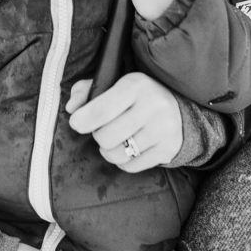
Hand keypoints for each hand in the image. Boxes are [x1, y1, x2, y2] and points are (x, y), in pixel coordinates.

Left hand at [66, 73, 181, 172]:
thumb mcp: (113, 83)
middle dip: (98, 135)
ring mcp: (163, 129)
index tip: (76, 123)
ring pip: (118, 154)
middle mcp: (153, 106)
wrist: (179, 108)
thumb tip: (72, 108)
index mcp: (135, 85)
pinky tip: (128, 149)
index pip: (102, 109)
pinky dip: (123, 161)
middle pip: (107, 136)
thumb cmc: (136, 95)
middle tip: (103, 129)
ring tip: (114, 140)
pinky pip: (131, 166)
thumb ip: (86, 90)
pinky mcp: (168, 149)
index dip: (83, 120)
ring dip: (109, 150)